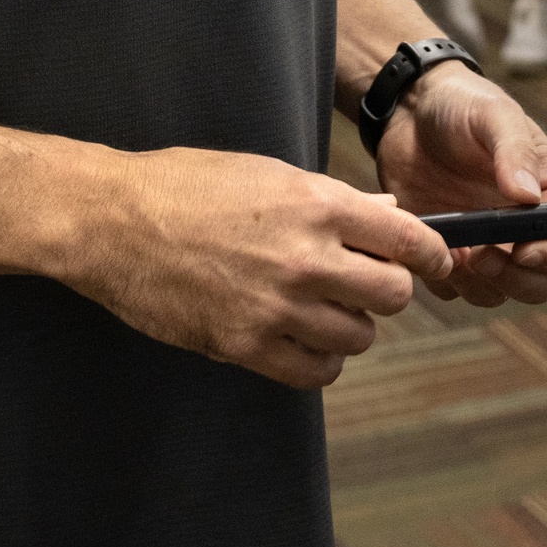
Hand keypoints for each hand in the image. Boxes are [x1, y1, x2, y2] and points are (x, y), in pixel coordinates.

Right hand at [61, 146, 446, 389]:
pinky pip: (315, 373)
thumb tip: (387, 214)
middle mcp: (305, 258)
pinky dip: (320, 361)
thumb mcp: (267, 173)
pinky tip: (303, 339)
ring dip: (351, 326)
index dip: (431, 254)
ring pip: (358, 338)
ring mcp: (276, 307)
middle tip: (363, 283)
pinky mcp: (245, 346)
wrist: (113, 222)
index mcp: (316, 204)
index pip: (407, 239)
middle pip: (391, 296)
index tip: (434, 262)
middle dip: (386, 290)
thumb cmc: (186, 186)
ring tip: (324, 309)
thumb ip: (331, 200)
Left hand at [375, 64, 546, 307]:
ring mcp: (486, 244)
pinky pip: (452, 289)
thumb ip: (513, 152)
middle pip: (540, 282)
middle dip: (516, 280)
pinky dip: (443, 280)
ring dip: (479, 285)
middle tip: (484, 257)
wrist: (410, 109)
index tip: (523, 250)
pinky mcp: (448, 253)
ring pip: (498, 294)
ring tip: (455, 251)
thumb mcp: (493, 115)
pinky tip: (430, 246)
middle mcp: (524, 228)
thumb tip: (528, 199)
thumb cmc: (463, 103)